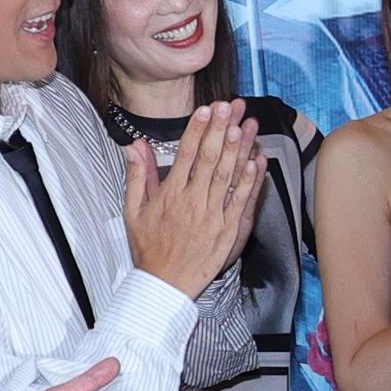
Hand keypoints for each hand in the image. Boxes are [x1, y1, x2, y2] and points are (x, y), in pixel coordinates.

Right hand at [125, 101, 266, 291]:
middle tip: (229, 106)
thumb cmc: (149, 247)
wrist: (165, 284)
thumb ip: (137, 175)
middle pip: (209, 159)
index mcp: (170, 195)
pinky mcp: (228, 231)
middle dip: (220, 129)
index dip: (197, 129)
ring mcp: (212, 217)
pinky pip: (241, 202)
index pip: (185, 155)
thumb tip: (135, 145)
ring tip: (246, 123)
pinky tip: (257, 161)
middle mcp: (192, 202)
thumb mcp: (133, 211)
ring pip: (228, 176)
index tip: (205, 109)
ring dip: (238, 148)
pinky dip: (250, 181)